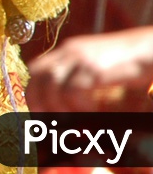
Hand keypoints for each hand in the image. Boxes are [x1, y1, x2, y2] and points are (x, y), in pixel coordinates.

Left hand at [26, 27, 152, 111]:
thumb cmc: (138, 65)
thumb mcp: (106, 77)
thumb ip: (87, 91)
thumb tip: (73, 120)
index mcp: (71, 50)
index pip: (36, 71)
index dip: (36, 94)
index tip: (43, 115)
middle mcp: (72, 50)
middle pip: (38, 76)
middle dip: (42, 103)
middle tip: (58, 123)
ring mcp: (83, 56)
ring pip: (52, 84)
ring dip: (61, 107)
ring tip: (77, 120)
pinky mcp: (97, 66)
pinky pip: (74, 89)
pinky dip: (79, 106)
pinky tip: (94, 112)